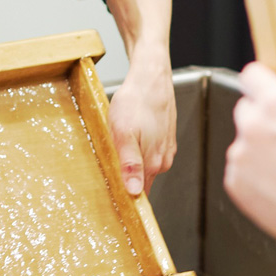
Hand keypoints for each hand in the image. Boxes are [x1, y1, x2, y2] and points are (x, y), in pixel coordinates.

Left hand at [109, 47, 176, 195]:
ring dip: (132, 163)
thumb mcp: (123, 134)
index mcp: (153, 163)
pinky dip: (139, 149)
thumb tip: (135, 192)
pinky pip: (150, 152)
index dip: (127, 198)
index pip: (141, 193)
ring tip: (118, 148)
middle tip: (109, 168)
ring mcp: (166, 148)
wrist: (151, 77)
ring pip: (146, 165)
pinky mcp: (165, 137)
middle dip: (127, 179)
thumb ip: (130, 164)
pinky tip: (130, 137)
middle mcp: (163, 159)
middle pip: (143, 180)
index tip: (113, 197)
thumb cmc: (135, 102)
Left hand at [224, 62, 275, 246]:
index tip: (274, 88)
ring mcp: (240, 156)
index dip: (264, 80)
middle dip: (265, 116)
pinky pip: (242, 174)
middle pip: (246, 109)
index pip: (252, 75)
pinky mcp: (236, 185)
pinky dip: (257, 177)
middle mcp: (251, 125)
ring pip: (244, 143)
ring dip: (261, 149)